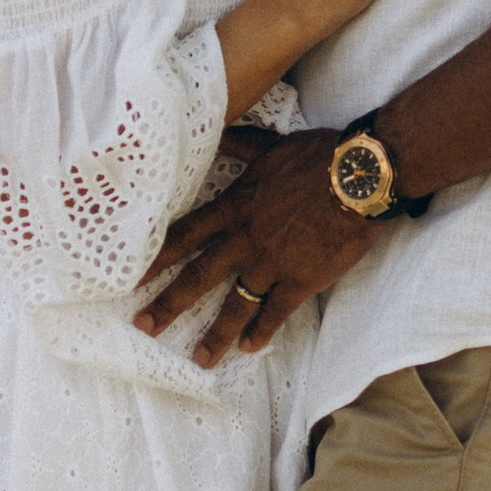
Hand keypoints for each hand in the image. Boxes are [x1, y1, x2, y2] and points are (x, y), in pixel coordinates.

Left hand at [136, 128, 375, 362]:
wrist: (359, 178)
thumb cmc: (318, 157)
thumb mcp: (271, 146)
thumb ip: (242, 146)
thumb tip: (219, 131)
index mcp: (234, 207)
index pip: (184, 236)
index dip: (156, 258)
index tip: (132, 278)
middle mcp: (245, 239)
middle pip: (198, 277)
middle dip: (168, 305)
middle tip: (143, 327)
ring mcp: (271, 263)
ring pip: (235, 304)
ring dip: (216, 334)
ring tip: (200, 359)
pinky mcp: (300, 280)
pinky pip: (275, 312)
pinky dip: (262, 330)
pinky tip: (250, 348)